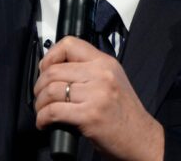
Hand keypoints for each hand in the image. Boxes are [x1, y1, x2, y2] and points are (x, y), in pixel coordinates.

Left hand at [34, 36, 163, 160]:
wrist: (141, 137)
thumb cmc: (125, 112)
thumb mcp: (112, 79)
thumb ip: (89, 70)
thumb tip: (57, 68)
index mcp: (105, 62)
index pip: (70, 44)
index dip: (51, 55)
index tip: (45, 68)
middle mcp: (101, 74)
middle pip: (54, 70)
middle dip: (39, 85)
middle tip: (39, 95)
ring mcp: (96, 94)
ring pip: (50, 90)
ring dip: (39, 103)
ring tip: (42, 110)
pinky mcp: (89, 116)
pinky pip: (53, 111)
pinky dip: (42, 118)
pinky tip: (44, 123)